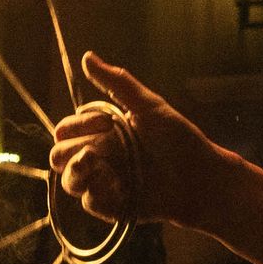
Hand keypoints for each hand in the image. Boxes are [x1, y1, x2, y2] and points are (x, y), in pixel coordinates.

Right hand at [48, 52, 216, 227]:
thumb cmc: (180, 139)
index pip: (66, 129)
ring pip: (70, 181)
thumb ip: (118, 83)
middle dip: (68, 152)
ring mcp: (106, 183)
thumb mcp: (149, 107)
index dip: (77, 125)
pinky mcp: (115, 206)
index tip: (107, 122)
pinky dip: (99, 195)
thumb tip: (86, 56)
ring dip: (78, 174)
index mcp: (103, 133)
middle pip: (59, 156)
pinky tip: (120, 187)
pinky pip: (90, 204)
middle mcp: (100, 157)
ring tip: (101, 168)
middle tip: (96, 151)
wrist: (203, 177)